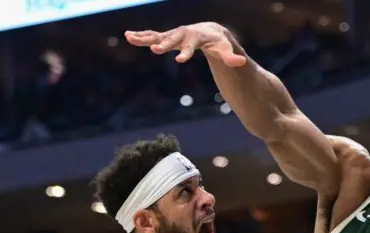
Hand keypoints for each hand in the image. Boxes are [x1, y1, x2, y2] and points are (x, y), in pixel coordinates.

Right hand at [125, 23, 245, 65]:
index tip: (180, 60)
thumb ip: (231, 57)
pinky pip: (153, 36)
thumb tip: (241, 62)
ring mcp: (174, 34)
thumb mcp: (225, 50)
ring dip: (144, 37)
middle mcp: (183, 33)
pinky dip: (141, 36)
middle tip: (155, 50)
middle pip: (172, 38)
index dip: (186, 53)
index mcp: (196, 37)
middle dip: (164, 44)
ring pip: (158, 35)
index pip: (191, 45)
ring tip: (129, 37)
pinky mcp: (167, 37)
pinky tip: (128, 36)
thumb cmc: (218, 43)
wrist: (210, 32)